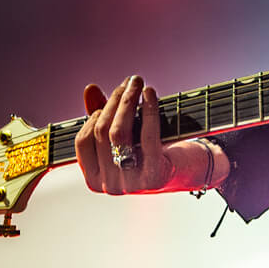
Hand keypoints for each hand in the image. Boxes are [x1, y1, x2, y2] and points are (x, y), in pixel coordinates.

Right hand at [73, 75, 228, 195]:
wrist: (185, 172)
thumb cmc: (150, 152)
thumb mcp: (125, 136)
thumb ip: (102, 115)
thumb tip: (90, 89)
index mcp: (95, 179)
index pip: (83, 141)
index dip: (93, 115)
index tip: (109, 99)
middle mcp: (109, 185)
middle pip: (102, 133)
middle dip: (115, 101)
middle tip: (129, 82)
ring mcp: (130, 183)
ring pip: (119, 133)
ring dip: (127, 102)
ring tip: (137, 83)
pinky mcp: (154, 176)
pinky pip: (147, 137)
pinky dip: (148, 110)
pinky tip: (150, 94)